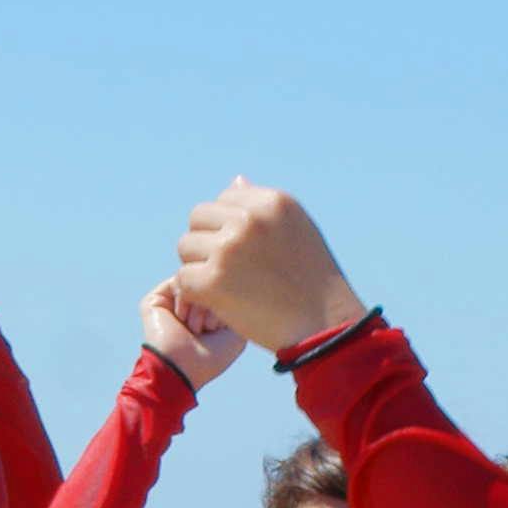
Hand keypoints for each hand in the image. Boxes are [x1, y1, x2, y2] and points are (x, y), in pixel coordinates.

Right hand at [135, 279, 246, 389]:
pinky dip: (184, 298)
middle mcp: (188, 306)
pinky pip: (177, 281)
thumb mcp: (235, 327)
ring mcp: (171, 302)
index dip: (229, 303)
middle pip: (209, 281)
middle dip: (214, 302)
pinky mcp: (154, 300)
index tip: (223, 330)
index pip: (223, 287)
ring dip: (199, 303)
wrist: (182, 369)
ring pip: (194, 280)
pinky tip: (182, 319)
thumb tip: (217, 275)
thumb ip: (234, 298)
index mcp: (205, 313)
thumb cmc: (211, 357)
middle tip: (208, 329)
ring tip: (195, 328)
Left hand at [174, 182, 367, 353]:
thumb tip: (235, 180)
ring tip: (226, 287)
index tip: (243, 252)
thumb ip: (263, 208)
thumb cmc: (312, 283)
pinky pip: (183, 279)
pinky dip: (194, 294)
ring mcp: (229, 249)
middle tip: (228, 270)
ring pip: (185, 247)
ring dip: (198, 267)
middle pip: (198, 218)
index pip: (224, 199)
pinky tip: (217, 303)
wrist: (324, 327)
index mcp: (271, 202)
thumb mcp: (296, 230)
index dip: (226, 226)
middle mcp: (249, 219)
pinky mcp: (213, 281)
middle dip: (206, 242)